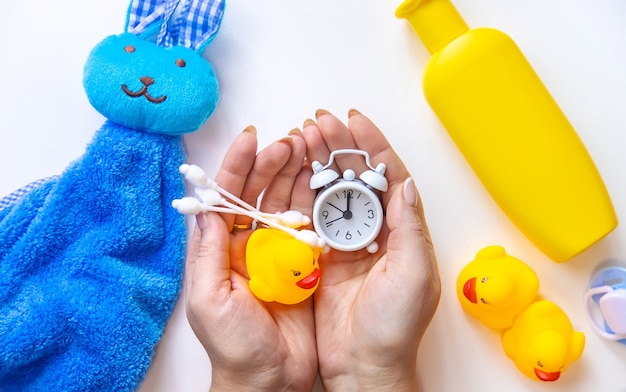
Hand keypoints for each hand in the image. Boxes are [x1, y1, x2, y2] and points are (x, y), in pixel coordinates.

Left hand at [185, 127, 317, 391]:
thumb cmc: (234, 347)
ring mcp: (278, 254)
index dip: (237, 166)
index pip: (226, 198)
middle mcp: (248, 246)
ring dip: (295, 177)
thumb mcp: (209, 299)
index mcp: (221, 250)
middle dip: (271, 164)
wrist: (271, 379)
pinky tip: (323, 183)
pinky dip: (317, 205)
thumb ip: (207, 253)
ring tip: (307, 150)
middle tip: (288, 143)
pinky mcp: (305, 265)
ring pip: (286, 204)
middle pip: (258, 194)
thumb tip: (204, 207)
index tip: (250, 140)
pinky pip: (311, 228)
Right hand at [303, 109, 440, 391]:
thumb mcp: (413, 275)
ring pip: (333, 192)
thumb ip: (409, 228)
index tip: (355, 121)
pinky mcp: (323, 256)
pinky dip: (302, 193)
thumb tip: (404, 183)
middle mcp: (376, 231)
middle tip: (320, 122)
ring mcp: (347, 242)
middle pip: (358, 177)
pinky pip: (312, 217)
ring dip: (319, 162)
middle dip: (340, 146)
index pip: (389, 176)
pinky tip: (292, 173)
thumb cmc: (395, 327)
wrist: (363, 365)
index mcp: (403, 231)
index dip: (373, 146)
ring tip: (303, 136)